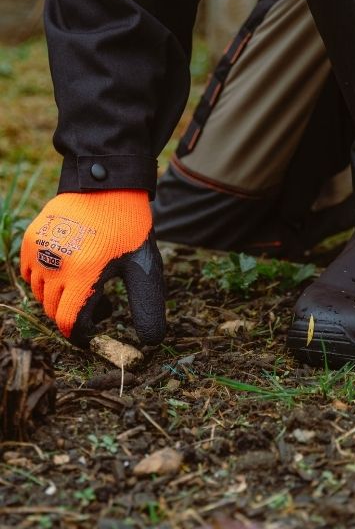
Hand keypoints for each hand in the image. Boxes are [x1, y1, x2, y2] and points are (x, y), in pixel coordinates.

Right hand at [18, 190, 165, 345]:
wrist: (108, 186)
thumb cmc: (130, 229)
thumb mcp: (143, 268)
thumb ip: (146, 307)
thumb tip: (151, 342)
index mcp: (83, 274)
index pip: (69, 322)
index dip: (80, 336)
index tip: (93, 336)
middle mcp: (54, 265)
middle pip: (53, 310)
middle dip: (75, 315)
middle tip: (104, 302)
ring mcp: (38, 251)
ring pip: (40, 293)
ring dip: (59, 298)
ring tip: (88, 284)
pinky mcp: (30, 239)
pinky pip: (29, 272)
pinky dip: (44, 280)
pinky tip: (69, 271)